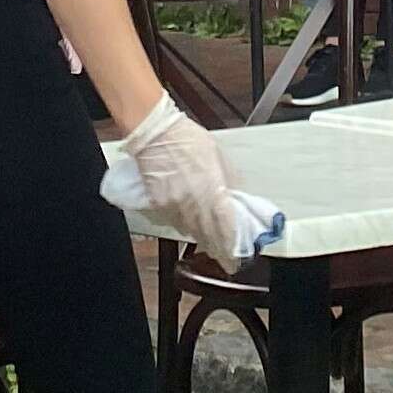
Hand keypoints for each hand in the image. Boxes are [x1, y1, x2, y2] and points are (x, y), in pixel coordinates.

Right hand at [125, 94, 242, 260]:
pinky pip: (175, 222)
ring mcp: (174, 205)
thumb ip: (229, 180)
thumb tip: (237, 198)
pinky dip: (185, 227)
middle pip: (207, 235)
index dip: (231, 245)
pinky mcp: (158, 205)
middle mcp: (193, 202)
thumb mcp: (218, 155)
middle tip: (227, 259)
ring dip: (203, 239)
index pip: (225, 226)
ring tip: (212, 246)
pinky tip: (191, 229)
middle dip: (218, 249)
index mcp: (212, 189)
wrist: (154, 133)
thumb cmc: (187, 139)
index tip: (236, 257)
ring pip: (191, 231)